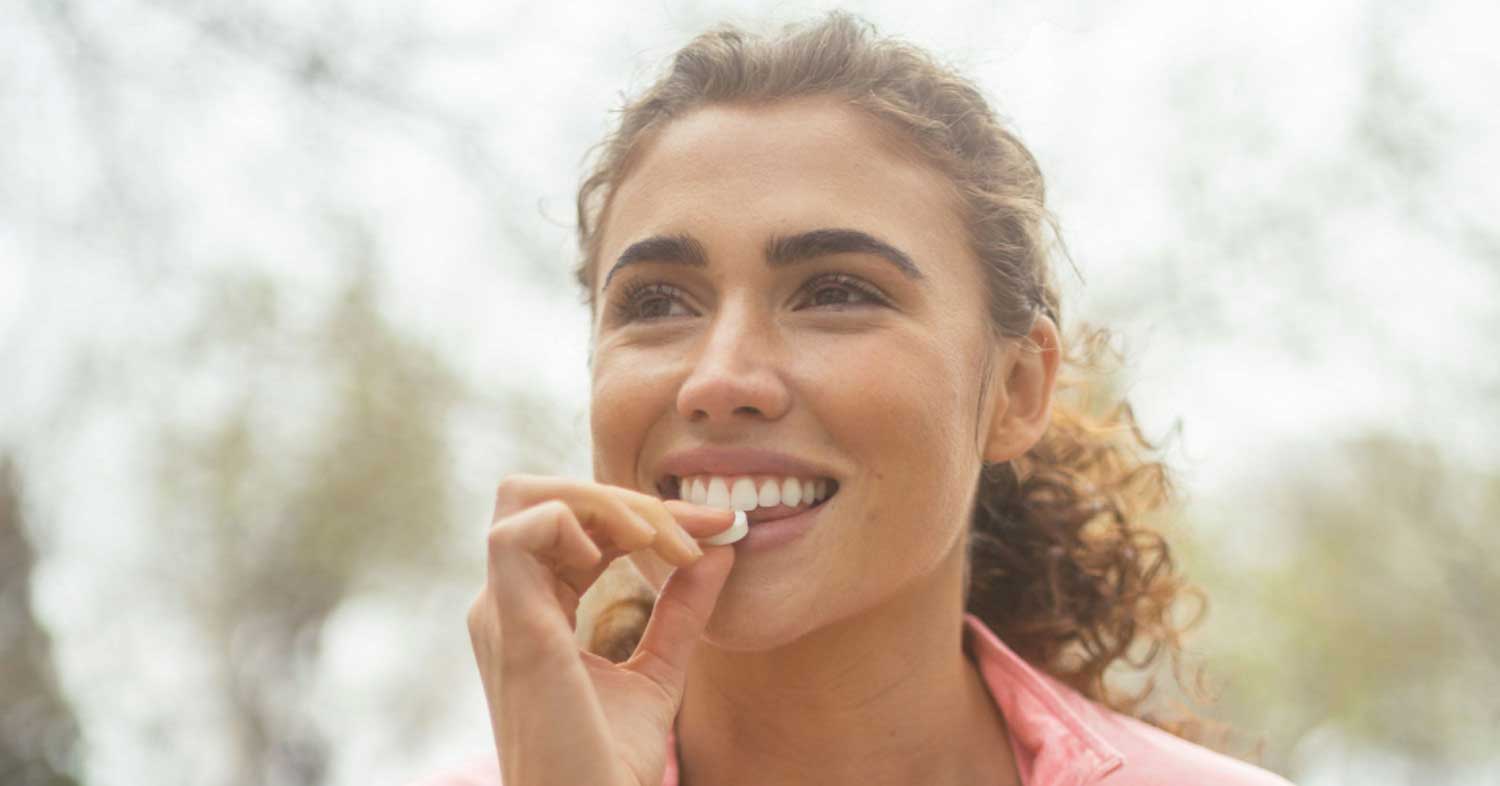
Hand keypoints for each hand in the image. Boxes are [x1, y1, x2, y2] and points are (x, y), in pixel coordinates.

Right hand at [467, 475, 736, 785]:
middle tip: (694, 532)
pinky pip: (518, 529)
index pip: (575, 524)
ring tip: (661, 542)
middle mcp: (507, 602)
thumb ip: (682, 609)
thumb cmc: (609, 761)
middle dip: (624, 497)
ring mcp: (501, 610)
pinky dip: (577, 521)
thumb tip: (721, 549)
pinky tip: (626, 556)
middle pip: (544, 494)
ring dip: (604, 501)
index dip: (644, 513)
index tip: (717, 529)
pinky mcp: (511, 623)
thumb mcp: (659, 669)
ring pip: (527, 495)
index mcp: (532, 609)